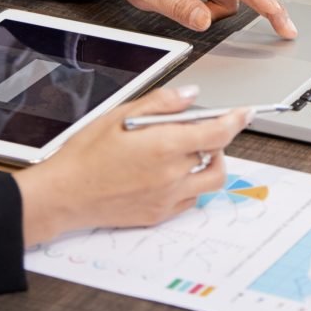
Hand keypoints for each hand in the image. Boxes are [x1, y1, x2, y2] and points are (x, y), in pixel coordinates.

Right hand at [14, 87, 249, 245]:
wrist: (65, 194)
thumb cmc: (87, 152)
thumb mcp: (122, 113)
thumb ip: (162, 103)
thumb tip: (191, 95)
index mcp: (165, 146)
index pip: (218, 132)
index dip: (236, 120)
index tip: (245, 112)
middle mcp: (172, 175)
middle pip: (217, 156)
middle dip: (217, 139)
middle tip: (202, 129)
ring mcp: (167, 198)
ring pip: (210, 181)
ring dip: (209, 163)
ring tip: (190, 151)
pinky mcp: (159, 215)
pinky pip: (191, 199)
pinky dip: (192, 183)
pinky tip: (172, 171)